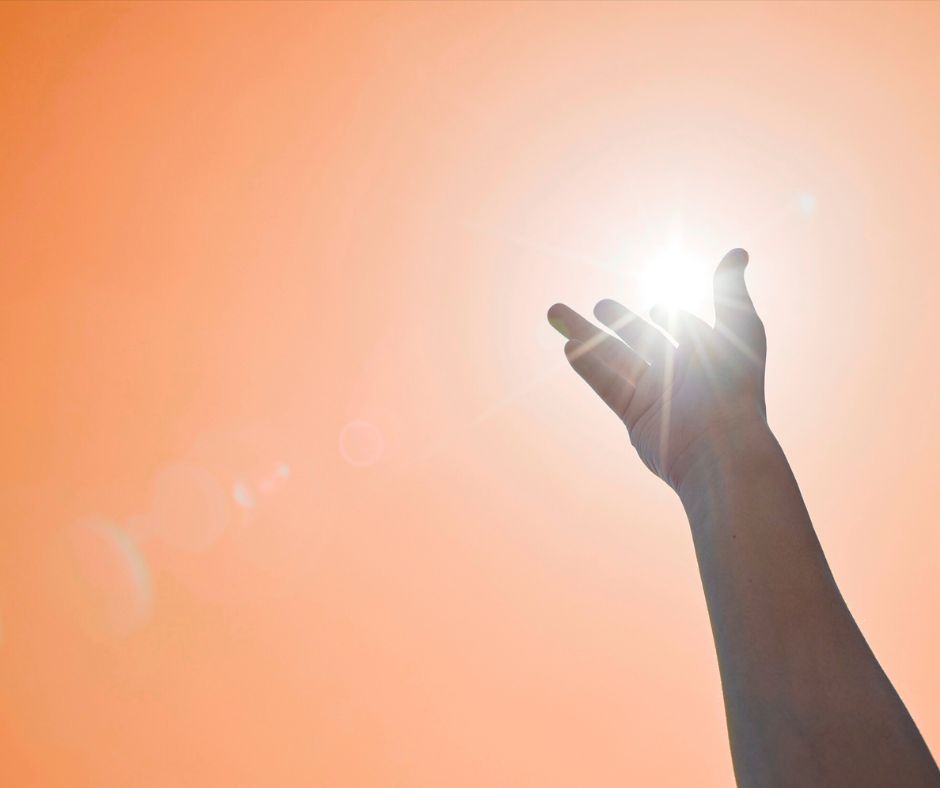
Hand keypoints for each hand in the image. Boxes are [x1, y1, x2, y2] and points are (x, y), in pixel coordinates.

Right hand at [548, 248, 767, 488]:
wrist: (720, 445)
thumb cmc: (734, 384)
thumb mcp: (740, 326)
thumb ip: (729, 289)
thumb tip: (738, 251)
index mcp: (706, 353)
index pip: (682, 329)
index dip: (671, 317)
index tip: (659, 310)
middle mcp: (679, 373)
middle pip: (641, 339)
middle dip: (619, 321)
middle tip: (600, 306)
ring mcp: (654, 395)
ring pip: (613, 357)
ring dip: (584, 334)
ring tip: (555, 312)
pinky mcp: (634, 415)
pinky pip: (606, 384)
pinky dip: (586, 365)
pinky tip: (567, 345)